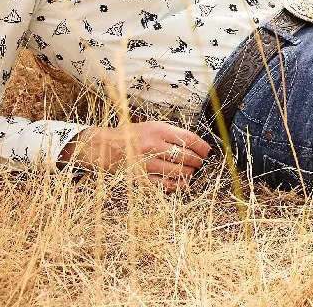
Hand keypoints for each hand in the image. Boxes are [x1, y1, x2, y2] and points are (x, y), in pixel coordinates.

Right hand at [58, 121, 211, 191]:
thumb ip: (172, 134)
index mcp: (157, 130)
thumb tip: (195, 145)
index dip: (201, 146)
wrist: (105, 147)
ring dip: (189, 174)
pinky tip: (181, 183)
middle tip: (199, 162)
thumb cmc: (131, 135)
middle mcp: (152, 146)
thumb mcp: (151, 126)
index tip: (207, 151)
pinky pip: (166, 186)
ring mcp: (147, 163)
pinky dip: (177, 186)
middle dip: (197, 161)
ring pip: (178, 172)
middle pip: (185, 156)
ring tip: (191, 171)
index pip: (188, 138)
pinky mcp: (141, 179)